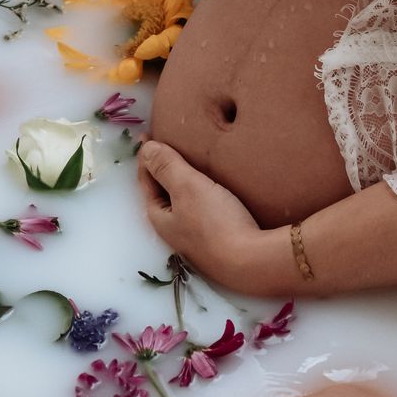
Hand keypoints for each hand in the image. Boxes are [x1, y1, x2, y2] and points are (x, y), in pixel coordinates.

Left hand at [136, 138, 287, 294]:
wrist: (251, 261)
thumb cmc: (215, 223)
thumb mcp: (187, 187)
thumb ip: (166, 166)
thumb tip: (145, 149)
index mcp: (159, 217)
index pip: (146, 180)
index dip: (146, 157)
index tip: (148, 135)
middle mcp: (173, 229)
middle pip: (163, 192)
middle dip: (164, 169)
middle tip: (171, 144)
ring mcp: (195, 237)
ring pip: (185, 201)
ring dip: (185, 182)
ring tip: (195, 161)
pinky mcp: (217, 239)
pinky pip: (204, 208)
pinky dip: (203, 192)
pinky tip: (217, 187)